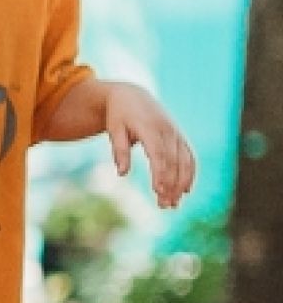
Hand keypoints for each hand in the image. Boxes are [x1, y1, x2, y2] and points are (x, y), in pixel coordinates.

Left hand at [103, 84, 195, 207]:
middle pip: (173, 161)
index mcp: (150, 127)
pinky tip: (186, 191)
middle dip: (171, 184)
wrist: (132, 96)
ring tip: (173, 204)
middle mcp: (167, 130)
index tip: (158, 191)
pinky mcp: (179, 137)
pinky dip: (190, 173)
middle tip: (165, 206)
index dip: (160, 172)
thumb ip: (119, 149)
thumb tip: (122, 174)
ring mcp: (176, 134)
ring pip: (184, 161)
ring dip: (181, 184)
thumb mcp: (113, 129)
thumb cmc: (119, 115)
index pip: (158, 153)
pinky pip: (189, 157)